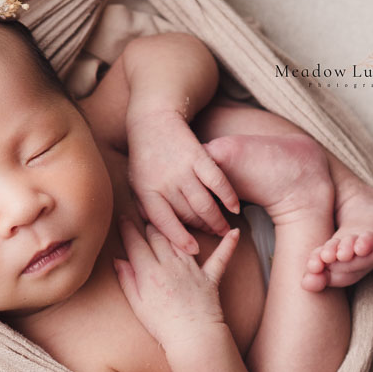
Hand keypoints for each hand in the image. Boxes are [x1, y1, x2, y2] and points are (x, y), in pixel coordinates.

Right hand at [112, 215, 241, 350]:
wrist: (192, 338)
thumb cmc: (161, 326)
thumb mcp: (137, 304)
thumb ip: (127, 279)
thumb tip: (117, 259)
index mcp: (149, 272)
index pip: (135, 243)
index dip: (128, 228)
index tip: (123, 217)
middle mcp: (170, 265)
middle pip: (158, 235)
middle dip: (150, 221)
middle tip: (146, 211)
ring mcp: (192, 269)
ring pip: (182, 239)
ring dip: (176, 225)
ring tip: (172, 213)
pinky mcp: (210, 277)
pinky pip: (221, 257)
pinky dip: (228, 245)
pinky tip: (235, 232)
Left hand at [125, 108, 240, 254]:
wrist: (153, 121)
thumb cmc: (145, 157)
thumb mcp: (138, 182)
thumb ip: (147, 206)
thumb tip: (156, 232)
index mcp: (147, 191)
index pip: (165, 223)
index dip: (180, 239)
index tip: (193, 250)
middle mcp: (165, 182)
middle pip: (189, 215)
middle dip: (203, 229)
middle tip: (215, 235)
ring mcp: (183, 169)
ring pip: (205, 204)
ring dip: (217, 219)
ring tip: (224, 228)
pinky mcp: (199, 157)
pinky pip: (217, 182)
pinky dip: (228, 197)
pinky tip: (235, 208)